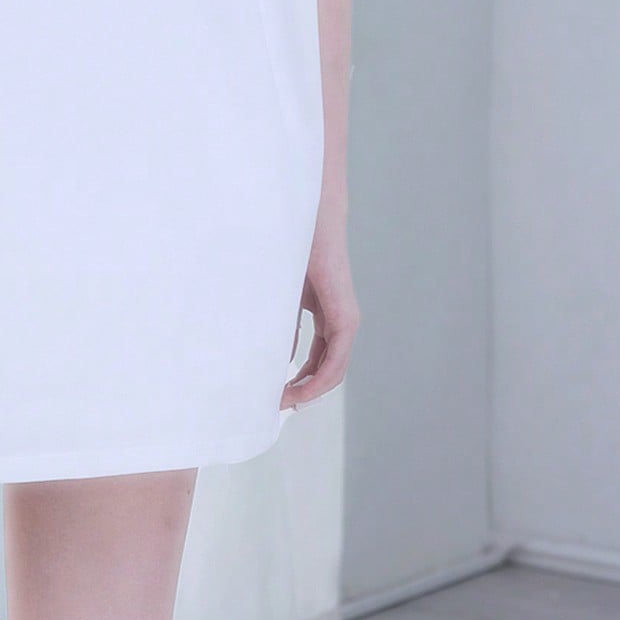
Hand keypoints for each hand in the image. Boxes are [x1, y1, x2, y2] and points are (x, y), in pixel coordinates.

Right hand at [280, 229, 359, 410]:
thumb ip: (282, 324)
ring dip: (309, 391)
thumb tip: (277, 357)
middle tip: (275, 405)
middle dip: (302, 391)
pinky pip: (335, 361)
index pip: (316, 359)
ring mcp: (345, 320)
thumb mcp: (283, 295)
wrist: (311, 214)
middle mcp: (340, 320)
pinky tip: (300, 390)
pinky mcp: (345, 318)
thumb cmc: (294, 244)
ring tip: (283, 402)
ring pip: (332, 371)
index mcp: (325, 313)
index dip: (298, 381)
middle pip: (325, 370)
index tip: (273, 393)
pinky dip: (319, 380)